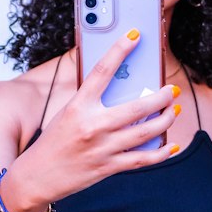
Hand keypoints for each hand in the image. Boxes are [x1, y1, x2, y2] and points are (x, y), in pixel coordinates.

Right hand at [6, 33, 181, 211]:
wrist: (38, 176)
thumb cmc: (54, 141)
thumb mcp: (68, 113)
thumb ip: (91, 102)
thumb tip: (124, 89)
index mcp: (78, 106)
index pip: (102, 71)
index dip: (120, 50)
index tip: (135, 35)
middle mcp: (92, 126)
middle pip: (136, 107)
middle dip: (160, 97)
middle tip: (171, 90)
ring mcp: (102, 148)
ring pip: (145, 132)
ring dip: (165, 120)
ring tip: (174, 111)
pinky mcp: (108, 167)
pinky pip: (142, 159)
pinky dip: (160, 153)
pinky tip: (171, 145)